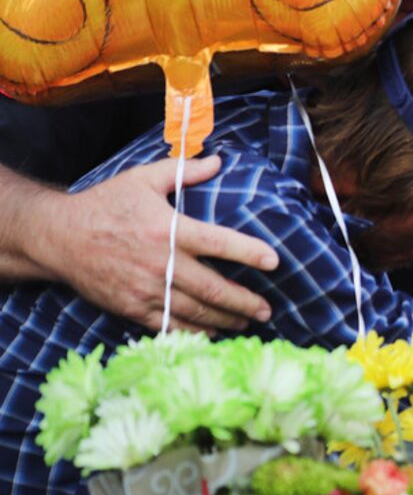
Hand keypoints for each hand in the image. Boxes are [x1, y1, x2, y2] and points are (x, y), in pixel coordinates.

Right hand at [31, 157, 278, 332]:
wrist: (57, 236)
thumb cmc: (105, 204)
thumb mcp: (143, 179)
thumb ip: (183, 171)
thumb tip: (219, 161)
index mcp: (169, 230)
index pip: (219, 243)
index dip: (249, 253)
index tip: (275, 262)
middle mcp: (161, 263)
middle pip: (214, 289)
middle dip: (245, 302)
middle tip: (268, 310)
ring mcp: (146, 289)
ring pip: (195, 312)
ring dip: (225, 321)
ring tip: (247, 323)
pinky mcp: (131, 307)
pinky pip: (169, 325)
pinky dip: (193, 332)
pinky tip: (212, 333)